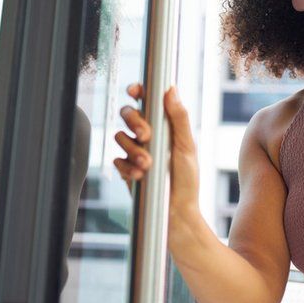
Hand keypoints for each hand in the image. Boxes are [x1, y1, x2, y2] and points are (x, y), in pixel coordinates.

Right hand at [113, 83, 200, 216]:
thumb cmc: (187, 180)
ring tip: (148, 165)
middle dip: (134, 121)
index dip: (137, 91)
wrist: (176, 212)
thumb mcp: (186, 147)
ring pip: (119, 136)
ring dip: (133, 149)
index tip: (134, 91)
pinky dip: (127, 167)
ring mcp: (134, 151)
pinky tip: (140, 176)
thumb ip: (179, 118)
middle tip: (146, 135)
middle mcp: (147, 135)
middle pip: (127, 113)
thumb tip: (171, 90)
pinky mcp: (125, 168)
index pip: (146, 101)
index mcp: (163, 125)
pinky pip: (116, 159)